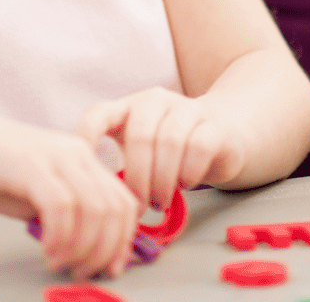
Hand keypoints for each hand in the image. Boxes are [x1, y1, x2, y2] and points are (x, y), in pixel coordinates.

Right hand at [0, 113, 139, 279]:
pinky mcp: (29, 164)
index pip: (123, 202)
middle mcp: (77, 153)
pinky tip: (46, 249)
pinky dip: (60, 236)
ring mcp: (55, 156)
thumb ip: (64, 215)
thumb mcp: (37, 195)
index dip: (123, 241)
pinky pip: (61, 207)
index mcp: (83, 159)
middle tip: (81, 272)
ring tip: (59, 264)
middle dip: (104, 250)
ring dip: (81, 248)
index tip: (110, 268)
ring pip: (94, 210)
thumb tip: (86, 250)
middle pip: (114, 209)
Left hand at [78, 87, 245, 211]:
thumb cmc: (169, 152)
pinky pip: (198, 147)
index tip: (86, 174)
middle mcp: (155, 101)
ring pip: (170, 142)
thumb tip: (97, 205)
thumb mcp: (140, 154)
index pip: (98, 114)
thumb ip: (118, 171)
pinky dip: (188, 172)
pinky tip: (185, 184)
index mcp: (129, 108)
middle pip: (140, 135)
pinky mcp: (213, 124)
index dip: (86, 140)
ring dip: (163, 181)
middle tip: (140, 208)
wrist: (223, 132)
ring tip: (160, 203)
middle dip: (138, 178)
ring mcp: (187, 108)